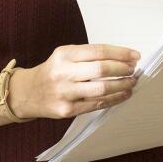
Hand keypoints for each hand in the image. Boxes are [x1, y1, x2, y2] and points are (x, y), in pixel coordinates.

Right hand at [10, 44, 138, 119]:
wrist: (27, 93)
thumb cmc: (53, 72)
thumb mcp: (65, 55)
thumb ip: (89, 56)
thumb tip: (122, 58)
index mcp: (64, 55)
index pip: (98, 51)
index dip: (120, 53)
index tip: (135, 56)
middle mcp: (63, 73)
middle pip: (101, 69)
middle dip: (123, 69)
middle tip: (133, 69)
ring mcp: (65, 93)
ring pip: (101, 89)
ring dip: (122, 85)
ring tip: (131, 82)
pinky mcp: (67, 110)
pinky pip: (96, 105)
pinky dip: (114, 99)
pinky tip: (123, 94)